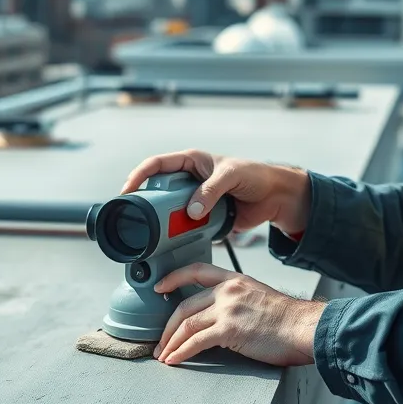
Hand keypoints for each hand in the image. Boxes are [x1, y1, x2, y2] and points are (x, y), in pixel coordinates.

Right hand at [122, 150, 311, 235]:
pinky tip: (175, 242)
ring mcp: (194, 200)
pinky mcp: (202, 218)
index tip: (128, 190)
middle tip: (141, 218)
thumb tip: (192, 210)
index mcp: (191, 161)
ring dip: (163, 222)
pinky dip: (178, 234)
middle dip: (149, 204)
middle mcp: (189, 180)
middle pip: (158, 191)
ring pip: (169, 211)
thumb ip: (211, 190)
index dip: (139, 176)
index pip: (157, 164)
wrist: (274, 197)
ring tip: (158, 233)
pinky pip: (184, 226)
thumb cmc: (256, 176)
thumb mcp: (232, 176)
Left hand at [152, 262, 324, 366]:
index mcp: (235, 280)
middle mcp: (228, 290)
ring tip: (165, 354)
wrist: (304, 327)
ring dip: (171, 342)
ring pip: (186, 323)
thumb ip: (237, 300)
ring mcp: (228, 309)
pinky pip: (195, 342)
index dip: (174, 277)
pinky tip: (175, 359)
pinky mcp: (229, 329)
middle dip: (168, 326)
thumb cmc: (289, 319)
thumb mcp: (258, 296)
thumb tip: (221, 317)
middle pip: (185, 304)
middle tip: (161, 340)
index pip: (197, 270)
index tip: (160, 286)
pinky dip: (181, 352)